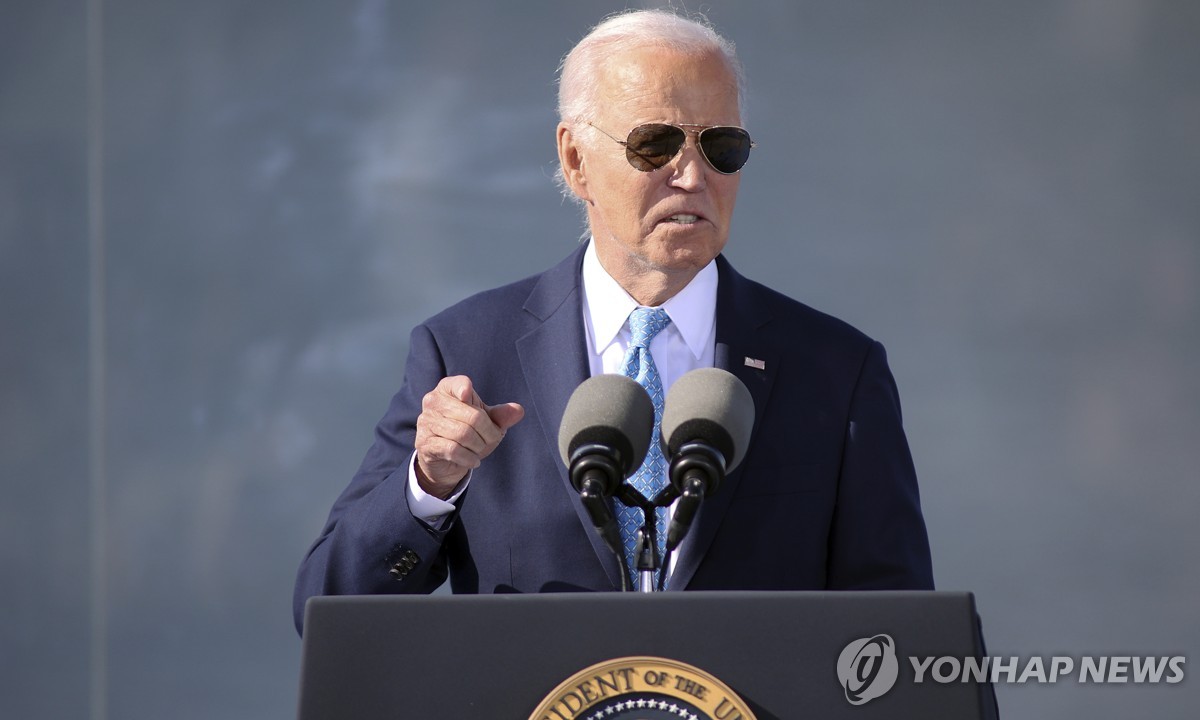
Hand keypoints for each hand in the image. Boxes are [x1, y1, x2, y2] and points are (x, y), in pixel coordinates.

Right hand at [413, 375, 524, 498]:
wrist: (445, 461)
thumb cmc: (468, 434)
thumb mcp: (487, 423)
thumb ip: (501, 415)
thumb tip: (519, 410)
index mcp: (447, 389)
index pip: (457, 383)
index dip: (464, 387)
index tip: (467, 395)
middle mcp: (433, 402)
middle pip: (472, 416)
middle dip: (488, 433)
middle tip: (491, 440)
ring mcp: (426, 422)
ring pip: (462, 434)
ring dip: (479, 446)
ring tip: (480, 450)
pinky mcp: (425, 443)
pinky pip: (452, 449)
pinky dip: (469, 457)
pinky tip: (474, 460)